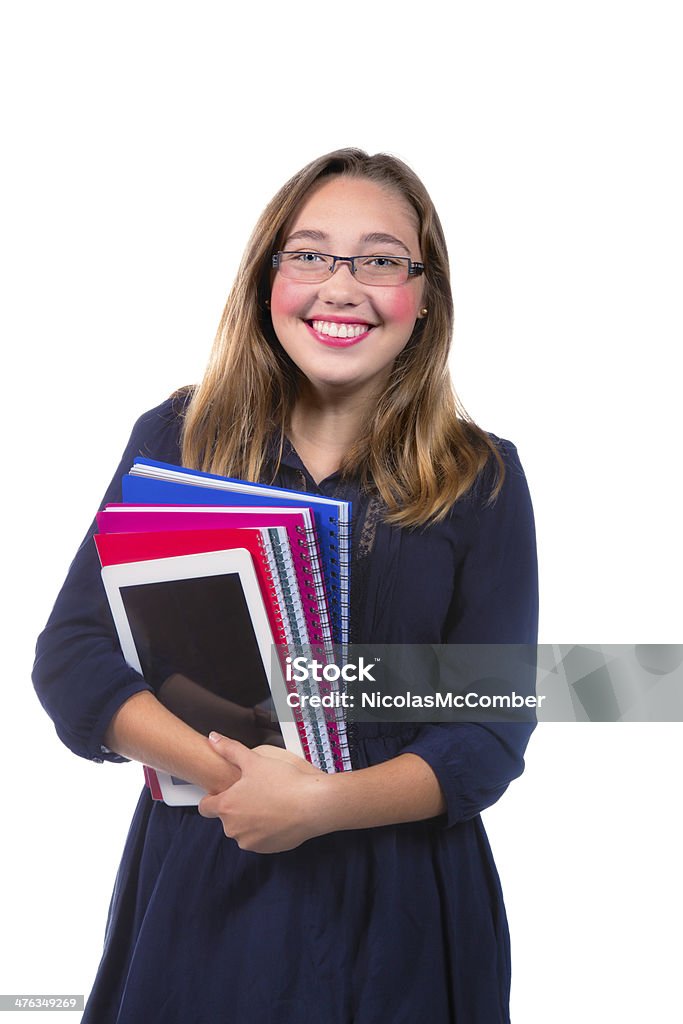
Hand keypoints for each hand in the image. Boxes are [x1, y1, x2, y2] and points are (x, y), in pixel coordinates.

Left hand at [197, 732, 327, 853]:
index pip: (205, 807)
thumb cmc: (284, 783)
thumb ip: (229, 749)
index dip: (213, 797)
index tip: (224, 791)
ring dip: (250, 819)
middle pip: (227, 818)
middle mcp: (234, 829)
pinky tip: (278, 814)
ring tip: (269, 801)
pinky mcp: (267, 849)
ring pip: (243, 829)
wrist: (313, 805)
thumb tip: (213, 738)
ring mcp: (251, 842)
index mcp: (227, 807)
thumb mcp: (254, 760)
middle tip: (255, 791)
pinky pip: (260, 838)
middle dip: (237, 806)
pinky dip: (266, 829)